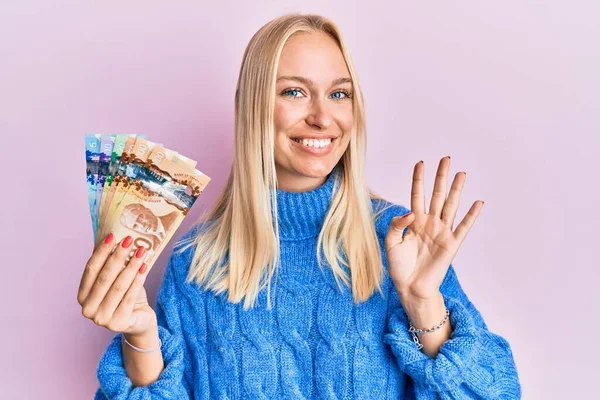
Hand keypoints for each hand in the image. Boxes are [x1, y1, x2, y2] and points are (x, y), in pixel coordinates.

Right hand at [77, 234, 156, 336]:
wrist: (139, 321)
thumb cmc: (125, 296)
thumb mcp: (115, 280)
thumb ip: (110, 264)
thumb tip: (113, 236)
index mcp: (82, 296)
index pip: (90, 269)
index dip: (101, 252)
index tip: (112, 236)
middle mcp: (88, 309)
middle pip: (105, 277)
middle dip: (118, 256)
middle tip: (129, 240)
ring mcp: (102, 319)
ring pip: (119, 286)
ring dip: (131, 266)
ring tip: (142, 251)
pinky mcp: (118, 323)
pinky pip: (130, 297)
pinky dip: (138, 280)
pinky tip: (145, 267)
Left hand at [385, 156, 483, 301]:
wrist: (410, 287)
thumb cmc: (399, 266)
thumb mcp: (391, 242)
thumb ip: (396, 224)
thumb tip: (411, 212)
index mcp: (415, 222)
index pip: (417, 195)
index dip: (418, 179)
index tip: (421, 162)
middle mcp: (430, 223)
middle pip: (437, 195)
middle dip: (441, 177)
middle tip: (446, 159)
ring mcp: (442, 233)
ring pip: (450, 206)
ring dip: (456, 190)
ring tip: (461, 173)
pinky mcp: (451, 245)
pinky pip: (463, 227)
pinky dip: (471, 216)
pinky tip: (478, 203)